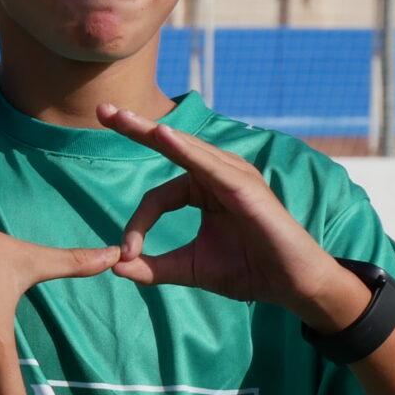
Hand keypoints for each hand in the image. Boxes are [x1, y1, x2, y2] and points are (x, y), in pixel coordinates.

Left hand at [96, 103, 367, 328]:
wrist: (291, 284)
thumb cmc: (249, 271)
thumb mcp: (191, 268)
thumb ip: (154, 266)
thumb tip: (115, 266)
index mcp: (204, 190)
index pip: (159, 197)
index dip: (137, 225)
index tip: (126, 254)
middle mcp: (217, 175)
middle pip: (170, 148)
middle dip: (134, 129)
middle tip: (102, 110)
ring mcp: (233, 176)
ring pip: (187, 150)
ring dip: (154, 133)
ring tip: (123, 118)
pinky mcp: (246, 187)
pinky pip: (211, 165)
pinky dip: (187, 150)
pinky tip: (164, 136)